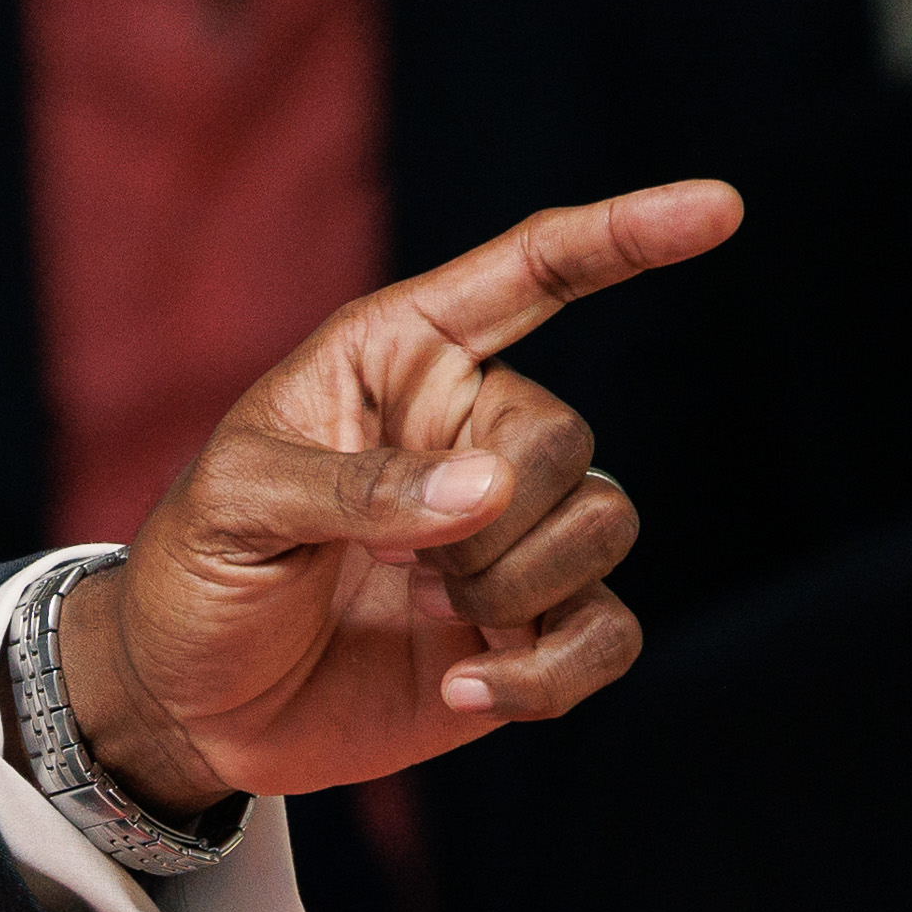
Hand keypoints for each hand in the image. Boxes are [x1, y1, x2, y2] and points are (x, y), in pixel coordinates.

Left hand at [54, 181, 742, 811]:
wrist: (192, 704)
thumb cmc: (196, 573)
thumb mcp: (234, 507)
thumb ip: (354, 487)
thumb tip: (489, 493)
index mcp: (400, 360)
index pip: (531, 275)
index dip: (628, 236)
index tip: (719, 206)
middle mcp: (473, 431)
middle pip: (567, 437)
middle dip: (491, 513)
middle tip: (389, 562)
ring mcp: (511, 531)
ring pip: (608, 523)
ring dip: (515, 584)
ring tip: (417, 605)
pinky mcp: (530, 624)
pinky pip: (610, 633)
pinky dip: (550, 670)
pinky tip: (467, 686)